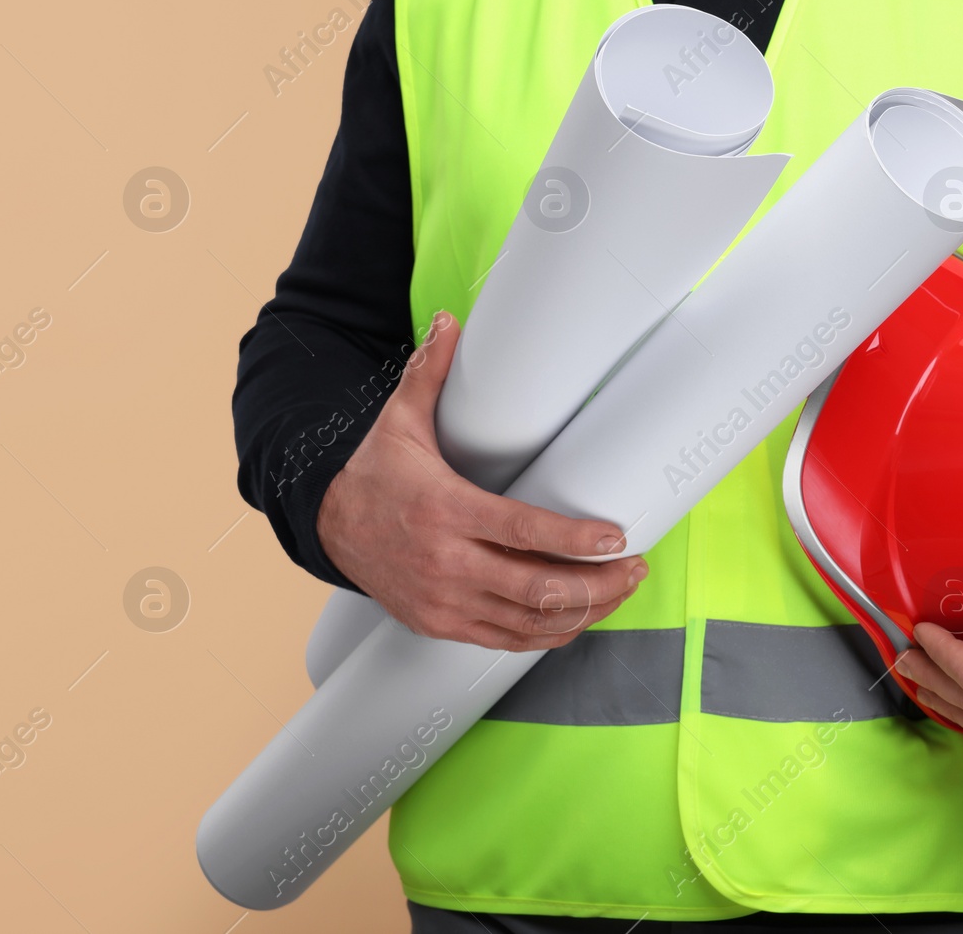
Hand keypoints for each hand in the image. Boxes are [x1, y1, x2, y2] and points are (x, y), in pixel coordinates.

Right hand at [316, 311, 647, 651]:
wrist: (327, 527)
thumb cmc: (375, 475)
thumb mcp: (399, 421)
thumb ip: (430, 372)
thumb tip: (449, 321)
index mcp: (445, 511)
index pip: (522, 532)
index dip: (574, 540)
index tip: (615, 538)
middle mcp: (446, 563)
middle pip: (537, 587)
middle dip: (597, 584)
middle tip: (635, 568)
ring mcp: (445, 601)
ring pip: (529, 622)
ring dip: (585, 611)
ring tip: (620, 590)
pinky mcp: (443, 624)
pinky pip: (507, 640)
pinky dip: (549, 634)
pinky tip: (579, 617)